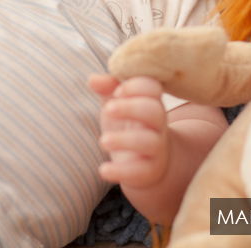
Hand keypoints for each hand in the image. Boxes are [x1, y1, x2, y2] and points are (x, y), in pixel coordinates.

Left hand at [89, 74, 169, 189]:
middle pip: (154, 111)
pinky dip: (121, 171)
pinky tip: (103, 170)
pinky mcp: (149, 170)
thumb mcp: (116, 104)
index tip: (117, 91)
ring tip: (103, 141)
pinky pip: (140, 170)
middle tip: (108, 109)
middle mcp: (157, 123)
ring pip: (149, 142)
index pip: (152, 87)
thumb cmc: (129, 125)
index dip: (136, 86)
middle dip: (131, 108)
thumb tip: (93, 79)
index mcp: (150, 101)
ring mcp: (156, 148)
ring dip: (125, 140)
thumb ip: (107, 88)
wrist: (150, 162)